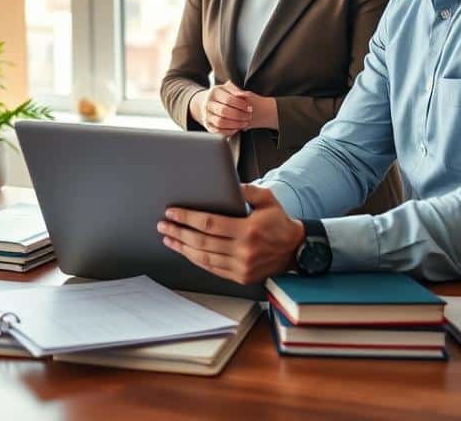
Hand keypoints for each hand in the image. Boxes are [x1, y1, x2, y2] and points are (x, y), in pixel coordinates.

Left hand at [156, 184, 304, 284]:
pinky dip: (196, 260)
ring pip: (204, 258)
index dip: (187, 218)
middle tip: (163, 225)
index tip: (172, 212)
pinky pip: (212, 268)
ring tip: (168, 238)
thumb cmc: (279, 223)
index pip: (209, 224)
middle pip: (202, 242)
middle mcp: (244, 251)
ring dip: (182, 247)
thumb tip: (228, 184)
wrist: (297, 250)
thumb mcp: (268, 200)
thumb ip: (247, 190)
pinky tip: (185, 251)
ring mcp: (242, 267)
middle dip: (178, 232)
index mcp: (248, 230)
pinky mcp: (241, 277)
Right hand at [189, 82, 252, 135]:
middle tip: (248, 116)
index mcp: (214, 92)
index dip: (241, 105)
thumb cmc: (222, 96)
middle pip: (224, 111)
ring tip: (244, 123)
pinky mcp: (208, 125)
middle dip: (239, 115)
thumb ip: (237, 91)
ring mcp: (206, 115)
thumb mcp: (229, 89)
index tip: (249, 108)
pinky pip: (218, 131)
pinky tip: (237, 128)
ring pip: (220, 122)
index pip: (228, 99)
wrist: (208, 102)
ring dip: (235, 124)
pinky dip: (229, 131)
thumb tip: (244, 94)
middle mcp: (208, 104)